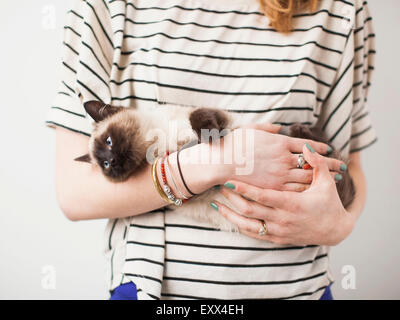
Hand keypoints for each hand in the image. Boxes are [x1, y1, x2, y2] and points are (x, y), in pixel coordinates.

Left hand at [211, 143, 355, 245]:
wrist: (335, 230)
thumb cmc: (329, 204)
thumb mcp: (326, 183)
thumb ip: (317, 164)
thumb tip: (307, 146)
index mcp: (292, 204)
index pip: (262, 196)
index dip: (244, 188)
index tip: (229, 180)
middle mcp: (283, 220)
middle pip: (250, 210)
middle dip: (232, 198)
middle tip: (219, 186)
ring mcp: (279, 231)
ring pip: (247, 225)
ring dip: (230, 214)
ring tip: (216, 204)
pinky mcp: (277, 239)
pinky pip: (254, 234)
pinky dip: (239, 226)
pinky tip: (230, 217)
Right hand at [212, 122, 344, 191]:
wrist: (222, 162)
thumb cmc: (235, 144)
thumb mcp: (251, 129)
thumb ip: (268, 128)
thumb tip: (279, 128)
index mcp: (280, 142)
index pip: (306, 145)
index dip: (319, 147)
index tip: (330, 149)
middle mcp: (284, 158)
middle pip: (313, 162)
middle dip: (330, 164)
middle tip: (343, 166)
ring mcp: (279, 174)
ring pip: (308, 177)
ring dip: (324, 177)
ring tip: (337, 179)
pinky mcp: (273, 188)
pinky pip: (296, 189)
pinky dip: (309, 189)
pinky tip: (317, 190)